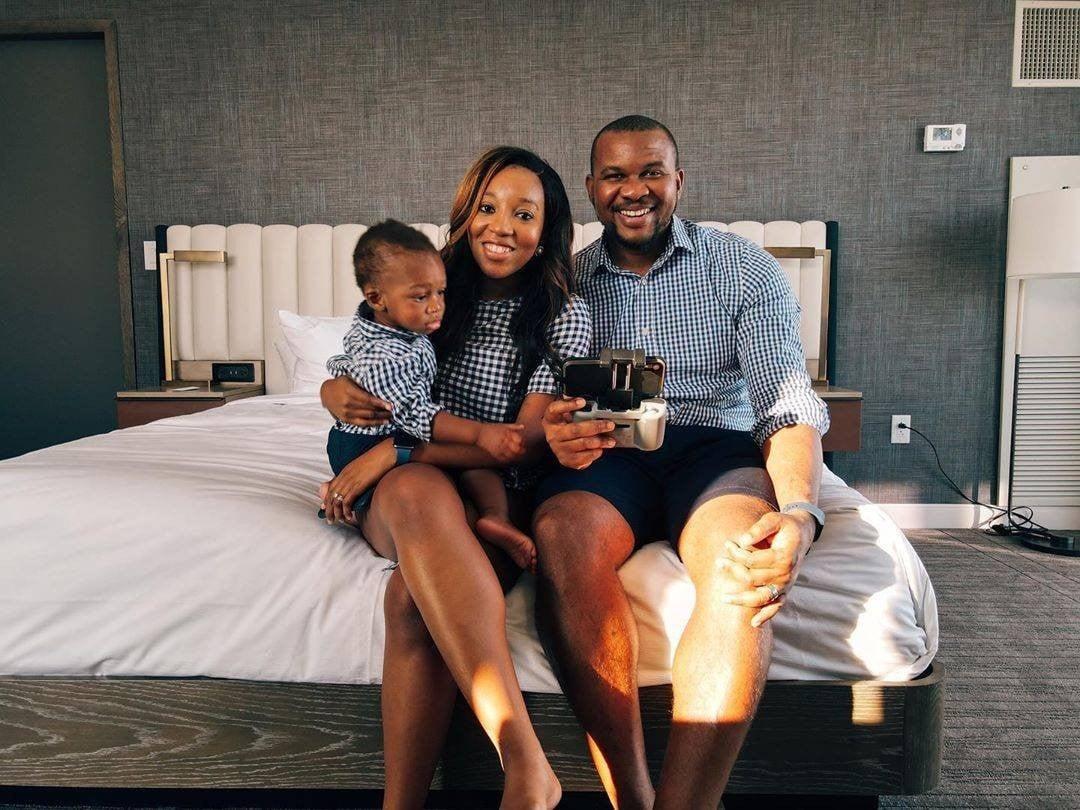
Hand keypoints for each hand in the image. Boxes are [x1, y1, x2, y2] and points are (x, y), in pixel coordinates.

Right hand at [320, 377, 391, 426]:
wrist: (326, 393)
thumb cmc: (341, 383)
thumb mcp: (350, 379)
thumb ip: (363, 383)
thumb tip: (380, 387)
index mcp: (349, 392)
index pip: (368, 399)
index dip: (380, 403)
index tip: (390, 405)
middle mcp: (347, 404)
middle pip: (369, 410)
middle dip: (383, 412)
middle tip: (394, 411)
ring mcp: (346, 413)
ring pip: (367, 418)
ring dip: (380, 419)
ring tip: (390, 417)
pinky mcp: (346, 420)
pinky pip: (361, 423)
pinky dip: (373, 424)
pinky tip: (381, 423)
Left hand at [320, 439, 394, 524]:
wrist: (385, 454)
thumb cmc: (378, 459)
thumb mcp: (363, 467)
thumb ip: (356, 474)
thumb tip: (357, 483)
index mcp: (345, 471)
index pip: (331, 487)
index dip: (326, 499)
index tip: (325, 508)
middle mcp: (345, 476)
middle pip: (331, 495)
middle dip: (329, 509)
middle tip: (329, 519)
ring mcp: (350, 481)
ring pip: (337, 500)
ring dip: (336, 512)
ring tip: (337, 520)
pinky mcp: (357, 486)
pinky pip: (347, 501)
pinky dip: (346, 510)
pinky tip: (349, 516)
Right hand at [476, 423, 526, 463]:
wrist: (477, 433)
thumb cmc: (490, 428)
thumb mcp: (502, 425)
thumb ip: (513, 426)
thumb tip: (523, 427)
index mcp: (506, 433)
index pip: (519, 440)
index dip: (522, 442)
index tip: (522, 443)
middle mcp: (503, 440)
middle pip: (516, 449)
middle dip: (521, 450)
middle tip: (523, 451)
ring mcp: (498, 447)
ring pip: (511, 455)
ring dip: (515, 456)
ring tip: (516, 455)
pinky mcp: (494, 453)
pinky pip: (503, 459)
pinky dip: (507, 459)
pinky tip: (508, 458)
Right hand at [541, 397, 616, 469]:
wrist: (559, 444)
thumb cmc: (566, 427)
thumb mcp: (567, 415)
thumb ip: (577, 409)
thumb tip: (596, 406)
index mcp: (551, 419)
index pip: (555, 409)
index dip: (568, 405)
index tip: (582, 401)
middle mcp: (553, 434)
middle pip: (575, 430)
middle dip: (595, 427)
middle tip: (609, 425)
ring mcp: (558, 448)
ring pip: (582, 444)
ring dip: (599, 442)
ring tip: (610, 440)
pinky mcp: (566, 460)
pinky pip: (582, 458)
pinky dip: (594, 453)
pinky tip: (600, 449)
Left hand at [720, 510, 816, 626]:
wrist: (802, 534)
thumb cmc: (785, 526)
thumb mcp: (774, 519)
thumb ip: (759, 529)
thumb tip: (742, 541)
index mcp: (783, 557)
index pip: (752, 561)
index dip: (736, 553)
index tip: (726, 544)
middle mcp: (785, 574)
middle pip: (752, 578)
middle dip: (733, 570)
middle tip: (718, 562)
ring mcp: (786, 585)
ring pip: (762, 597)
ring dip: (742, 599)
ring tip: (724, 598)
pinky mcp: (785, 590)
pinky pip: (776, 606)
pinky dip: (766, 615)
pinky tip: (753, 622)